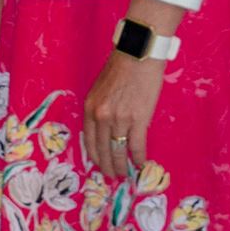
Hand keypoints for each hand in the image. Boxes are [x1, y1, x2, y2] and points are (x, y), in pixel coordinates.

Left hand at [81, 49, 168, 180]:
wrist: (138, 54)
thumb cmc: (121, 67)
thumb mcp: (101, 88)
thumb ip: (102, 108)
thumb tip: (108, 128)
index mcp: (90, 107)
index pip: (89, 139)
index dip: (94, 155)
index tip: (98, 165)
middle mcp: (101, 116)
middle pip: (102, 149)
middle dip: (107, 166)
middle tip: (112, 176)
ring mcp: (119, 119)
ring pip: (118, 150)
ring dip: (122, 166)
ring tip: (125, 175)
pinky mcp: (138, 119)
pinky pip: (136, 145)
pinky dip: (138, 157)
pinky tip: (140, 164)